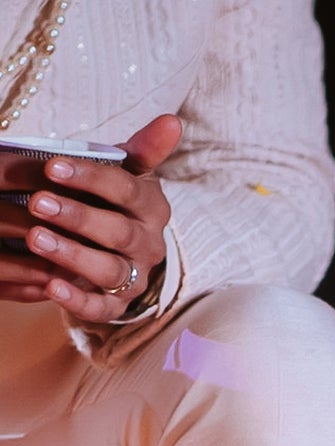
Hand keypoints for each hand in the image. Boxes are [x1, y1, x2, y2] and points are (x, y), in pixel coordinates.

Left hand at [19, 113, 181, 323]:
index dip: (91, 178)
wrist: (123, 253)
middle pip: (117, 232)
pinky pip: (102, 310)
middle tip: (37, 203)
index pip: (126, 190)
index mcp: (152, 208)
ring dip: (72, 255)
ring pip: (110, 271)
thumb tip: (172, 120)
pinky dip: (78, 301)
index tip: (52, 166)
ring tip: (35, 239)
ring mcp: (136, 278)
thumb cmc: (116, 203)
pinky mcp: (119, 307)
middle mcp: (149, 245)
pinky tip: (51, 286)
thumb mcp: (129, 173)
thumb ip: (145, 149)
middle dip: (77, 217)